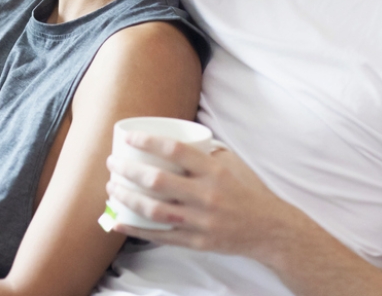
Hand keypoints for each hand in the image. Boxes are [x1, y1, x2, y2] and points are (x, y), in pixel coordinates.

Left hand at [105, 132, 302, 257]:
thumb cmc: (248, 192)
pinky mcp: (197, 242)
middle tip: (112, 163)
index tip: (129, 139)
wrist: (270, 229)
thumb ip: (205, 151)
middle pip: (157, 181)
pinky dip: (136, 229)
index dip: (148, 142)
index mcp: (214, 171)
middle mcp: (206, 195)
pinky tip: (118, 222)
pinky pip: (160, 236)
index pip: (175, 150)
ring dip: (127, 198)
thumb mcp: (232, 164)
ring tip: (111, 188)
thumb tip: (176, 138)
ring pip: (153, 210)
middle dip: (128, 171)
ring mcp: (200, 221)